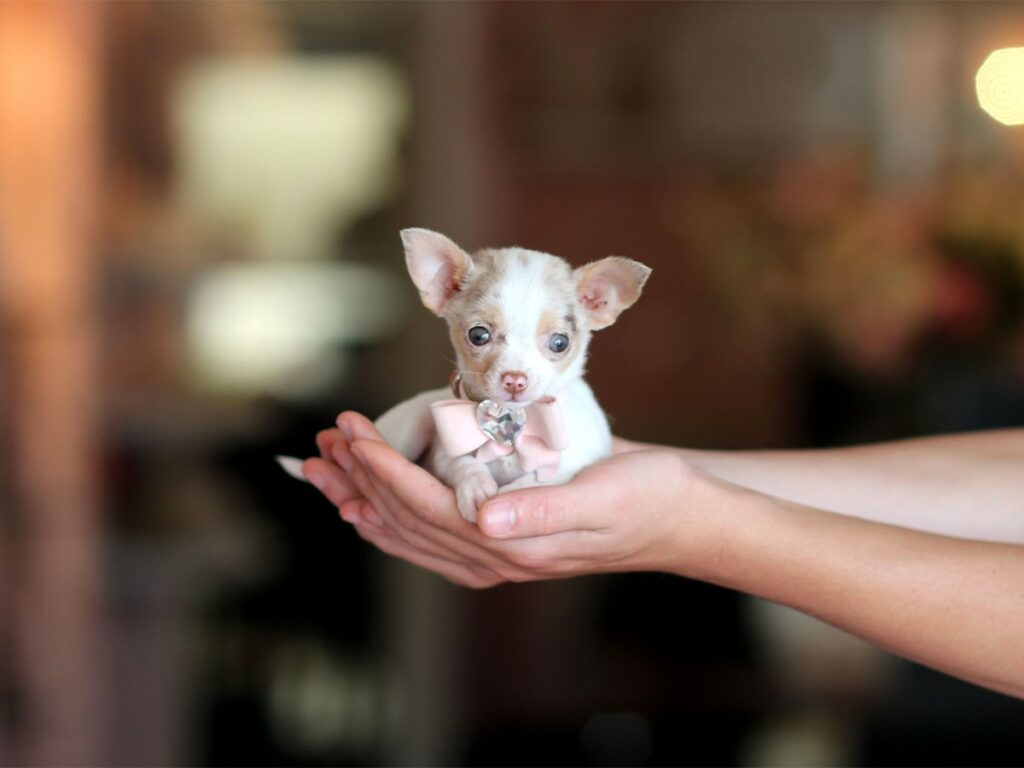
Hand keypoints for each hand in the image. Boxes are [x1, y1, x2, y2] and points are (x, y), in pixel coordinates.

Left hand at [302, 412, 697, 587]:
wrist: (678, 516)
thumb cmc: (649, 498)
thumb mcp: (605, 497)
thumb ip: (545, 511)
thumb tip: (485, 521)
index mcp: (514, 545)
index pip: (427, 507)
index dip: (383, 470)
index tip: (351, 433)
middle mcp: (497, 557)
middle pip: (406, 522)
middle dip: (360, 480)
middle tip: (325, 439)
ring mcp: (497, 552)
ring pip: (410, 530)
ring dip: (365, 497)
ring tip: (328, 468)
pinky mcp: (503, 536)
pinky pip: (430, 534)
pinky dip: (392, 515)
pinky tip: (371, 502)